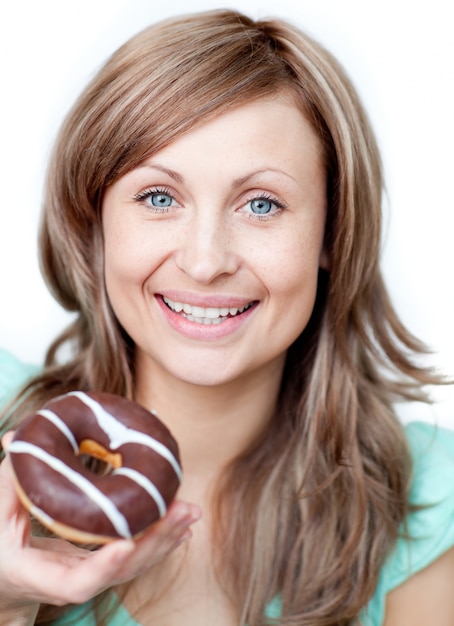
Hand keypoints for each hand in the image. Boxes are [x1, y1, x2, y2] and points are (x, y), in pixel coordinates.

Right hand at [0, 432, 200, 620]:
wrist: (4, 575)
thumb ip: (8, 480)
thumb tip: (16, 437)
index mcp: (39, 575)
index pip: (77, 583)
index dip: (104, 566)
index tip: (127, 543)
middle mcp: (69, 581)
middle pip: (119, 571)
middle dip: (154, 542)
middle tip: (182, 512)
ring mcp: (89, 575)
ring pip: (134, 564)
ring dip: (165, 537)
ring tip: (190, 512)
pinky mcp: (101, 565)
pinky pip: (135, 557)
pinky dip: (160, 539)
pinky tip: (182, 523)